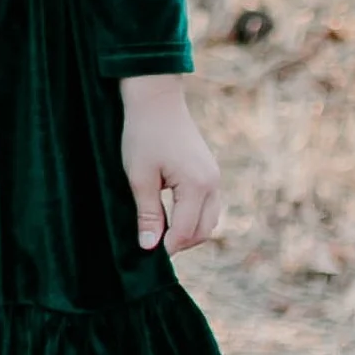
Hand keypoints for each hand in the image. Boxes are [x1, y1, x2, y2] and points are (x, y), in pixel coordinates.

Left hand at [118, 74, 222, 252]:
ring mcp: (214, 178)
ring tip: (159, 234)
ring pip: (208, 221)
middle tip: (151, 247)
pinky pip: (208, 207)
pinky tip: (170, 218)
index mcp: (197, 186)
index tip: (145, 255)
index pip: (185, 232)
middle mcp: (213, 184)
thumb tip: (149, 247)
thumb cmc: (144, 135)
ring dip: (187, 233)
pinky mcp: (210, 173)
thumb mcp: (140, 177)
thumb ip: (148, 214)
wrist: (156, 100)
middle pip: (202, 231)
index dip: (166, 248)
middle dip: (179, 244)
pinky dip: (193, 218)